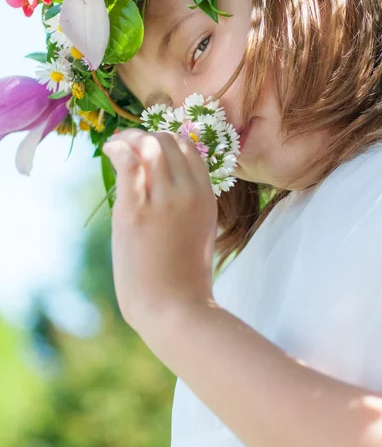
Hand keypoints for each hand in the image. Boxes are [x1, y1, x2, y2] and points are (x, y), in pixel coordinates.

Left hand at [102, 128, 217, 335]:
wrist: (174, 308)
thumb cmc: (184, 276)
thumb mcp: (198, 231)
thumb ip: (188, 203)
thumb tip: (163, 179)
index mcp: (206, 196)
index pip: (190, 147)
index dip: (167, 140)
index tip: (148, 148)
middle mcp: (188, 191)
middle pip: (168, 140)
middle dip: (146, 138)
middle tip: (128, 148)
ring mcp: (164, 199)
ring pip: (150, 144)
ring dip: (130, 139)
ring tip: (117, 149)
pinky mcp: (136, 210)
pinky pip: (129, 161)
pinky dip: (117, 147)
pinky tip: (110, 150)